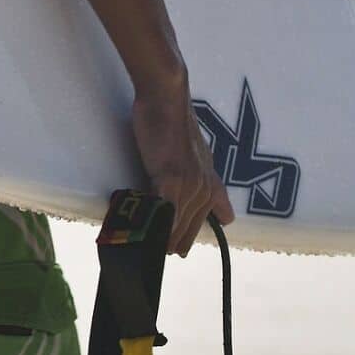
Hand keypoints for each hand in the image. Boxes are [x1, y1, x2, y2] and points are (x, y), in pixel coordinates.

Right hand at [132, 78, 234, 256]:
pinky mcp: (170, 180)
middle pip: (188, 228)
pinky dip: (153, 226)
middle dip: (172, 243)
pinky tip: (143, 236)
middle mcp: (204, 188)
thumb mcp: (195, 154)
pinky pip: (163, 212)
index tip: (176, 249)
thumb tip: (196, 198)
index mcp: (211, 182)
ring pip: (175, 224)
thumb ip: (199, 177)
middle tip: (156, 256)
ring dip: (159, 239)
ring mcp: (189, 186)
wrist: (166, 98)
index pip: (212, 221)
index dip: (190, 236)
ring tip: (145, 251)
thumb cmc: (173, 121)